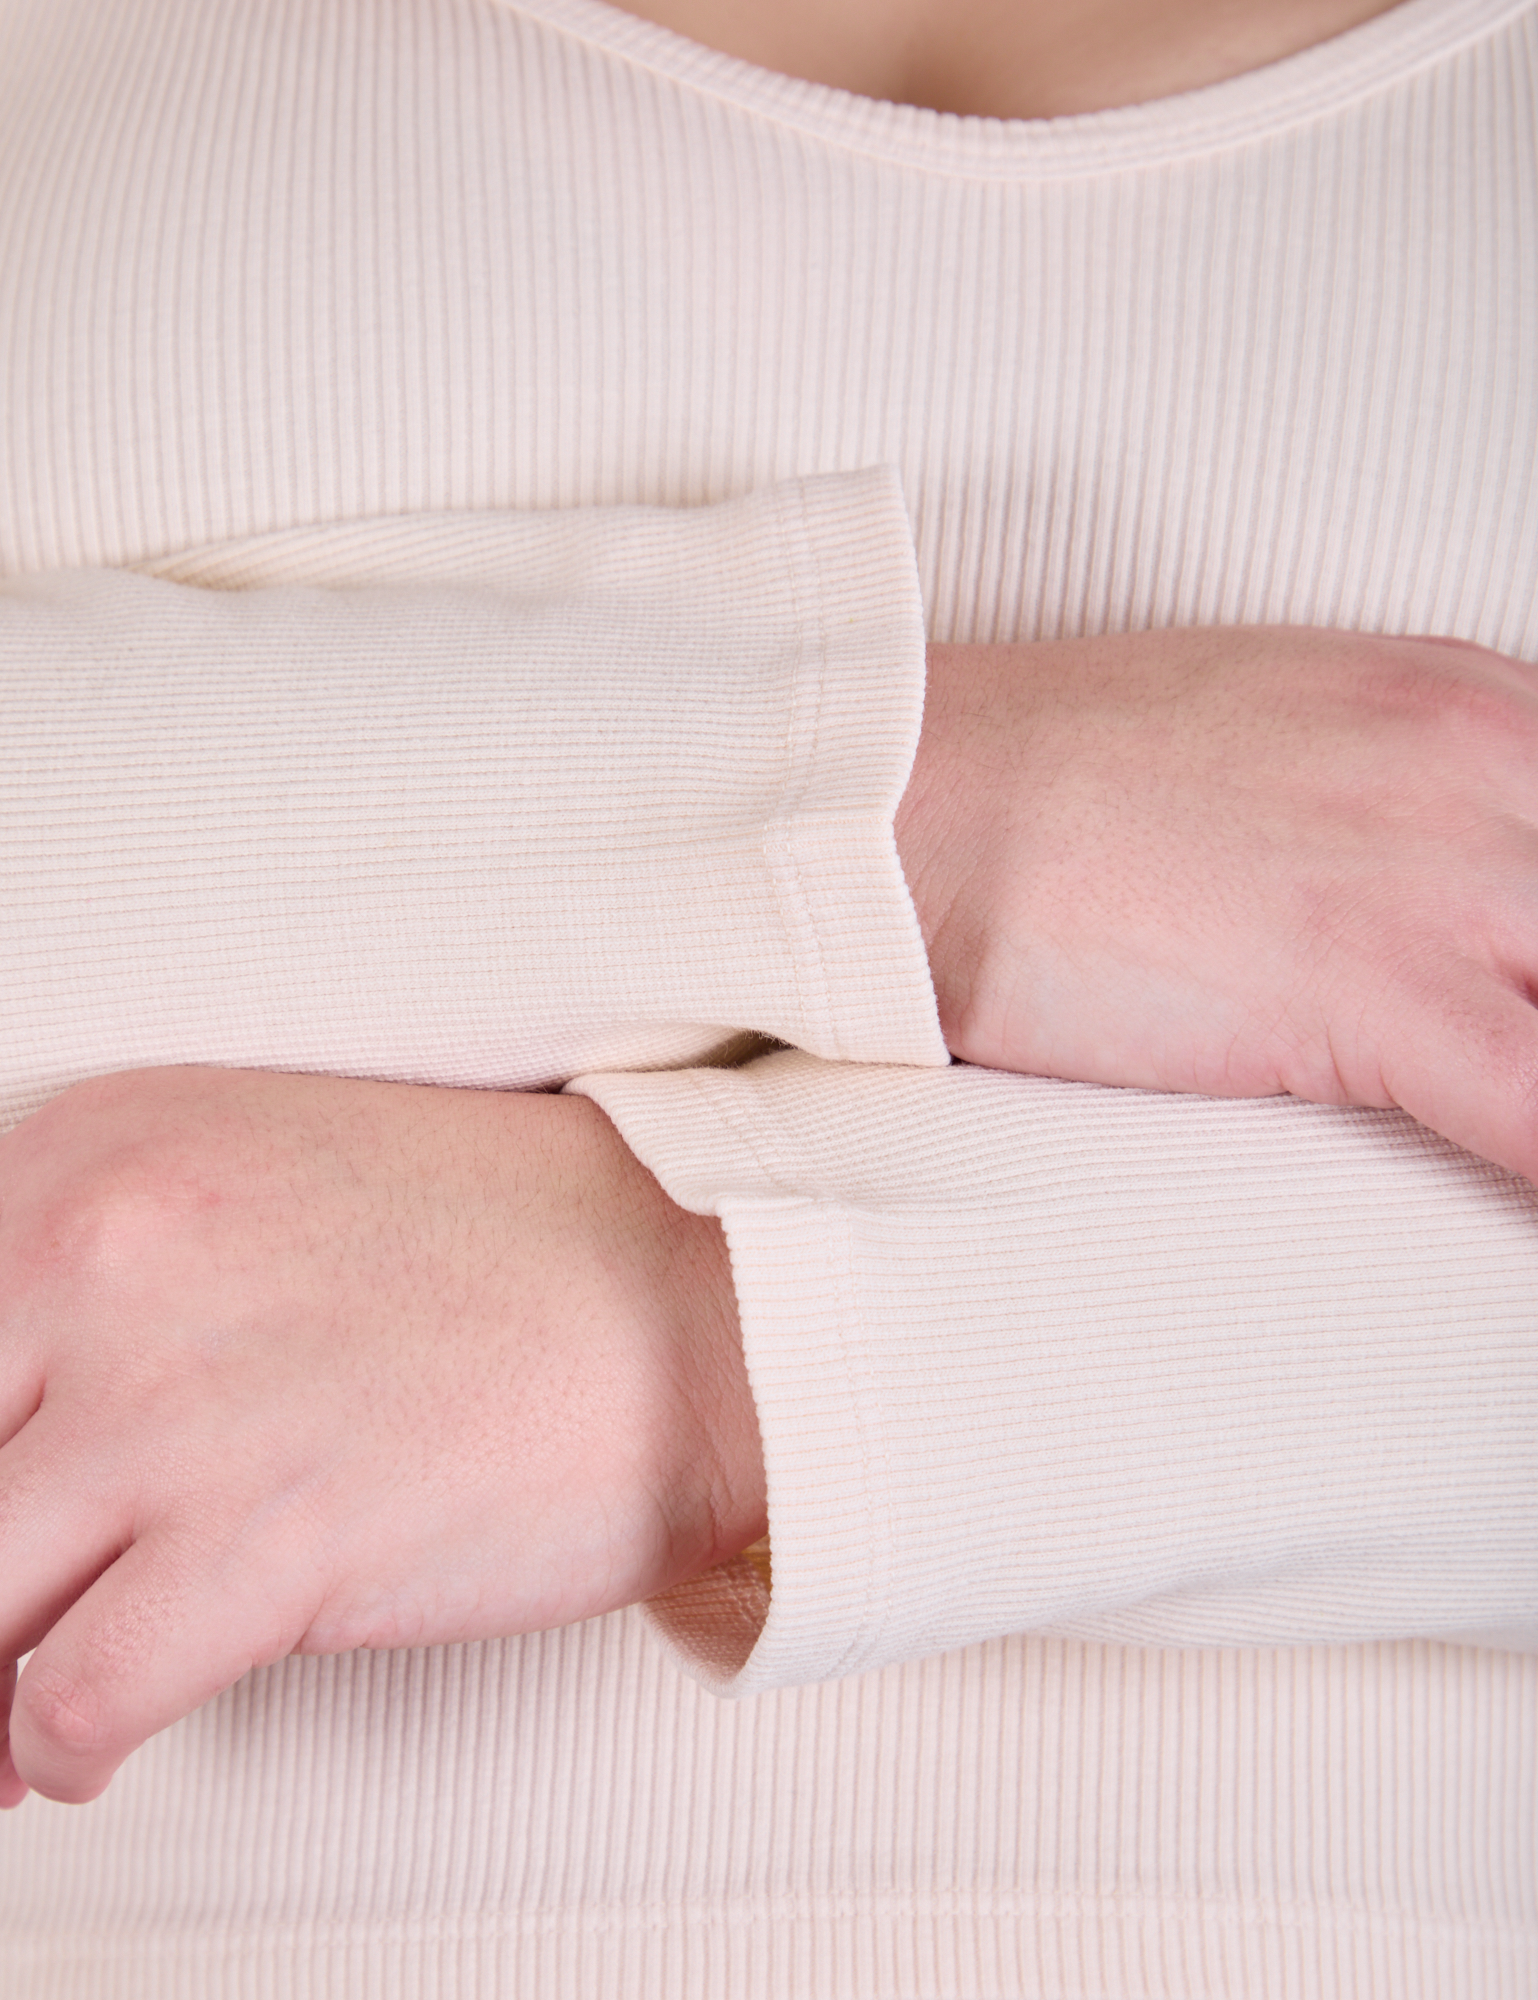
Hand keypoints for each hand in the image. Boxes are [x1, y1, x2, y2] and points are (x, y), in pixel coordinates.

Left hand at [0, 1066, 762, 1805]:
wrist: (701, 1287)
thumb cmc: (505, 1244)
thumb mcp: (248, 1186)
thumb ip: (93, 1284)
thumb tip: (1, 1440)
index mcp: (89, 1155)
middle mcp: (103, 1256)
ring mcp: (178, 1399)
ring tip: (0, 1721)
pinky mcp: (268, 1538)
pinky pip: (65, 1703)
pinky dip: (57, 1749)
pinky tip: (91, 1741)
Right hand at [896, 627, 1537, 1180]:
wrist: (904, 802)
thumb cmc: (1046, 790)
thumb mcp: (1271, 754)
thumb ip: (1390, 819)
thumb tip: (1431, 927)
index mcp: (1471, 705)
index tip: (1525, 1004)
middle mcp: (1487, 762)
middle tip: (1500, 1054)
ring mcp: (1440, 865)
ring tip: (1501, 1154)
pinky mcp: (1367, 980)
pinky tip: (1511, 1224)